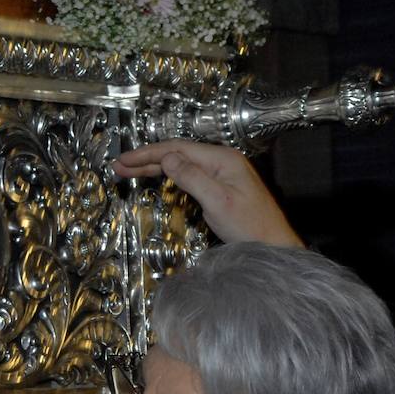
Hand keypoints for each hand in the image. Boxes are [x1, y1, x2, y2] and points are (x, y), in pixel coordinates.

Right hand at [113, 140, 303, 247]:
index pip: (178, 148)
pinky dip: (171, 176)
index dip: (148, 153)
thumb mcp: (218, 202)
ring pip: (183, 165)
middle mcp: (222, 161)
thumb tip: (167, 158)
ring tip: (130, 171)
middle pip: (178, 154)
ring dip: (156, 167)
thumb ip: (192, 178)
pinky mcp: (223, 187)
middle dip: (147, 159)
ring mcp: (223, 174)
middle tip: (119, 166)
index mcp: (222, 159)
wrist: (275, 244)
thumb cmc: (251, 227)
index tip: (124, 160)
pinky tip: (158, 178)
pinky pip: (191, 175)